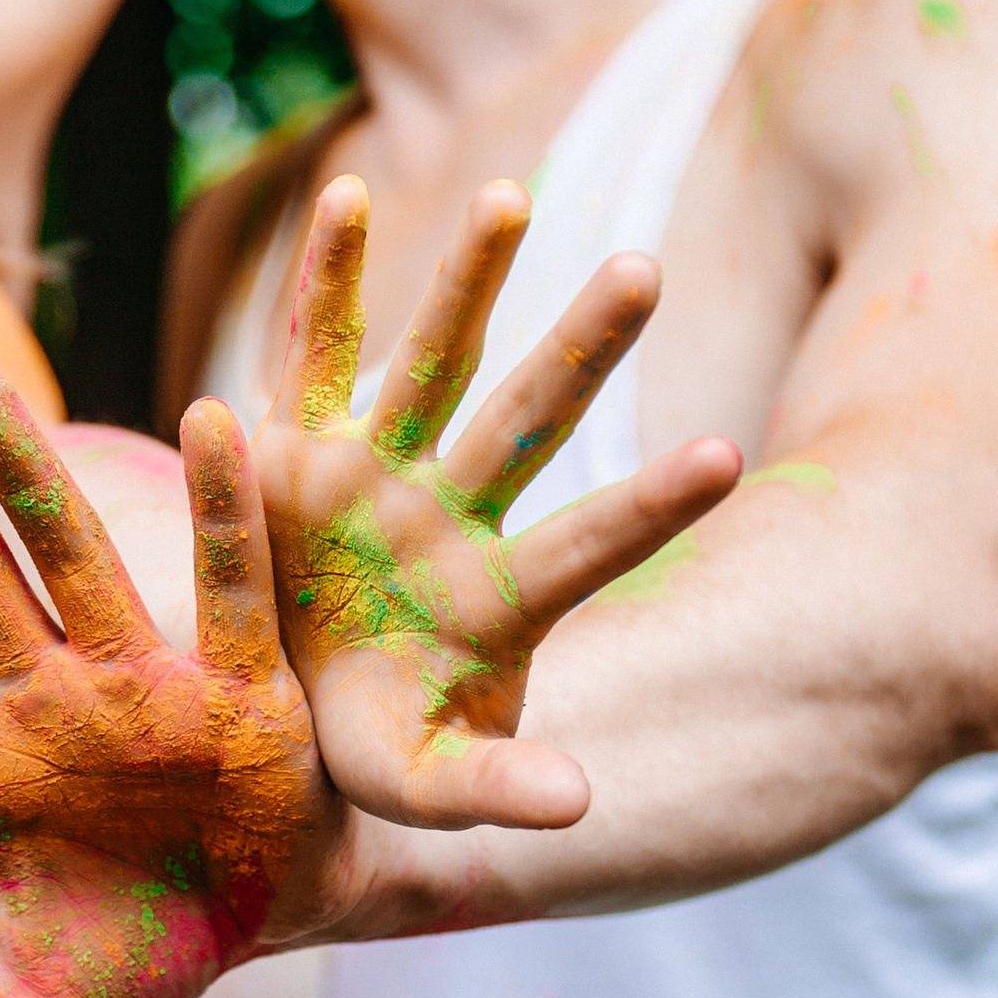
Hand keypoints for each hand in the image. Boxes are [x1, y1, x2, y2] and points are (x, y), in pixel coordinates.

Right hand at [254, 176, 741, 829]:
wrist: (270, 712)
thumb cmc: (363, 746)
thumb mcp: (421, 783)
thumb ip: (494, 787)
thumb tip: (580, 805)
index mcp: (499, 597)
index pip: (589, 544)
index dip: (651, 505)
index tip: (727, 455)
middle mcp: (450, 512)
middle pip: (527, 417)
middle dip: (584, 346)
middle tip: (645, 270)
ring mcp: (377, 468)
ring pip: (433, 360)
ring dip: (469, 279)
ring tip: (513, 195)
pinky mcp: (296, 446)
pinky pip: (312, 349)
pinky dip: (327, 276)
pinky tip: (346, 193)